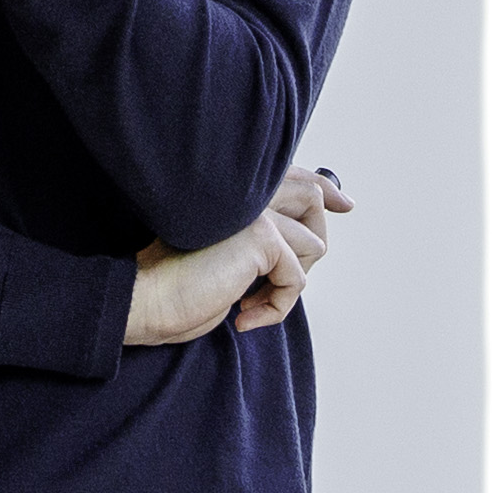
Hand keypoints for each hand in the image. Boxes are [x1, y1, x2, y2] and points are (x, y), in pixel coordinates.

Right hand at [125, 176, 339, 350]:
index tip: (345, 204)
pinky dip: (277, 307)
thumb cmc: (177, 286)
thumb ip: (261, 236)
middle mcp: (247, 191)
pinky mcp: (263, 236)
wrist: (145, 298)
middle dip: (312, 244)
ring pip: (314, 245)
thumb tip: (312, 240)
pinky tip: (243, 316)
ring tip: (250, 301)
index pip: (295, 176)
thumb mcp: (227, 255)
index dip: (325, 188)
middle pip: (314, 199)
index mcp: (235, 190)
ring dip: (288, 283)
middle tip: (282, 282)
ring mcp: (256, 210)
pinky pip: (298, 279)